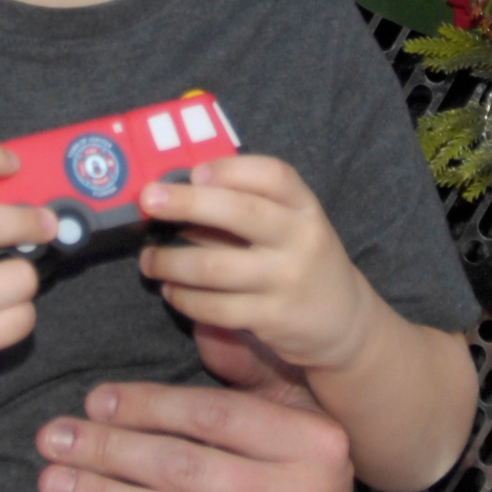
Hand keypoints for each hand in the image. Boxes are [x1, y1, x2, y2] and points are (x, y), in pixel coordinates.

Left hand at [34, 374, 353, 491]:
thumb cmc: (290, 468)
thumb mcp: (285, 407)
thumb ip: (246, 367)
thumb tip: (206, 322)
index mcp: (310, 440)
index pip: (211, 416)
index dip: (145, 406)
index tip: (90, 402)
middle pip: (186, 467)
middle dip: (108, 449)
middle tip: (51, 439)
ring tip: (52, 484)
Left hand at [136, 154, 379, 376]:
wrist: (344, 321)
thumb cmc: (299, 259)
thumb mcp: (290, 225)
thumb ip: (245, 206)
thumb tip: (174, 194)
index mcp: (304, 207)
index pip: (274, 175)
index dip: (231, 169)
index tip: (194, 171)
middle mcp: (301, 239)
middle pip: (240, 213)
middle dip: (186, 203)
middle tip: (147, 200)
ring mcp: (287, 281)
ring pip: (214, 267)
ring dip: (170, 261)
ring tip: (148, 260)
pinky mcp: (273, 319)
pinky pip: (216, 308)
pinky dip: (184, 298)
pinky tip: (171, 290)